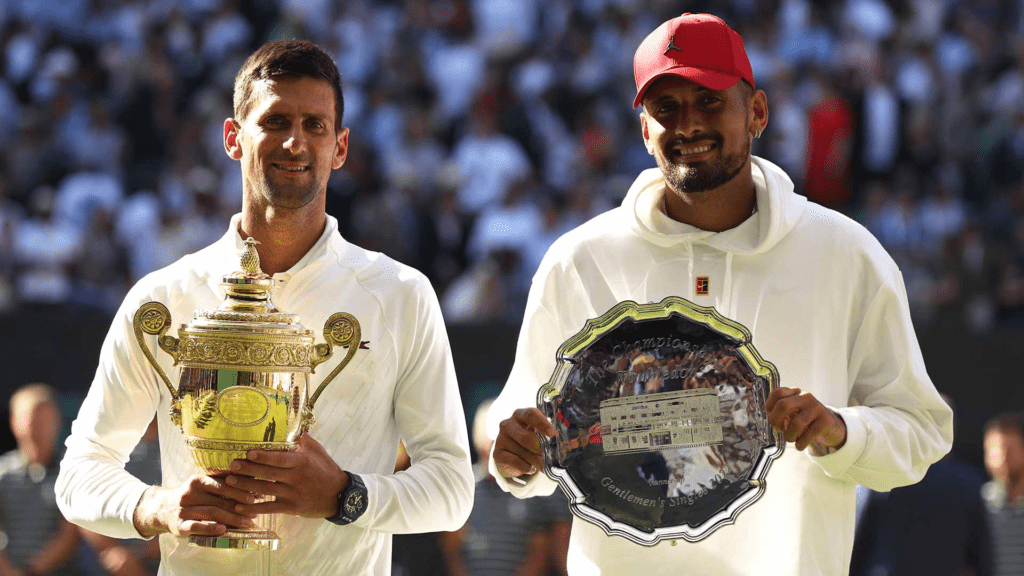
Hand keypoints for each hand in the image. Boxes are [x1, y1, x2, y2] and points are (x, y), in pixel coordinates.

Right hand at [133, 474, 257, 537]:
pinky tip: (223, 529)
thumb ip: (221, 482)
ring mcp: (184, 510)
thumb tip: (251, 479)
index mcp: (197, 481)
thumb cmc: (191, 496)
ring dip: (232, 518)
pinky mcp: (179, 525)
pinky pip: (196, 526)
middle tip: (255, 511)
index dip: (240, 490)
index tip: (255, 495)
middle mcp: (189, 494)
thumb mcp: (202, 484)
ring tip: (247, 522)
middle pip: (219, 500)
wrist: (161, 509)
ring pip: (211, 513)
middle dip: (240, 506)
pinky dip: (210, 528)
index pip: (222, 484)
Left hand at [227, 433, 346, 518]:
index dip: (263, 457)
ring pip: (265, 490)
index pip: (280, 458)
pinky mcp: (291, 507)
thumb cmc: (326, 470)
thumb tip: (291, 424)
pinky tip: (240, 506)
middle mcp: (296, 477)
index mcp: (302, 462)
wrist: (339, 496)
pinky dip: (254, 508)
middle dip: (248, 469)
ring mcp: (293, 494)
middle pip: (268, 473)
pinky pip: (269, 508)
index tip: (248, 453)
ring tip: (229, 482)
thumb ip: (303, 440)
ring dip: (246, 486)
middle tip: (232, 465)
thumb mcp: (318, 451)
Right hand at [493, 408, 555, 478]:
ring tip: (543, 464)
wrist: (512, 456)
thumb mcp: (539, 435)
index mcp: (521, 415)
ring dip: (535, 460)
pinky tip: (530, 468)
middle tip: (549, 455)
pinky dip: (526, 467)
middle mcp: (508, 424)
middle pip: (525, 436)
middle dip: (540, 448)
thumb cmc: (531, 441)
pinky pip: (515, 461)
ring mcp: (501, 438)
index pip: (531, 414)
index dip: (542, 423)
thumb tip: (572, 445)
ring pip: (522, 451)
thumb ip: (551, 436)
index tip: (553, 434)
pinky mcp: (497, 453)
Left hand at [767, 387, 846, 451]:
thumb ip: (782, 413)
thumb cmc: (808, 420)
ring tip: (790, 439)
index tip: (772, 417)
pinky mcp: (825, 421)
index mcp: (796, 394)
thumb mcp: (795, 412)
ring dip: (789, 436)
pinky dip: (800, 444)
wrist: (832, 428)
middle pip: (783, 405)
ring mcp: (816, 408)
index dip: (770, 406)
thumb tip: (773, 422)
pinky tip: (799, 445)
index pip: (778, 393)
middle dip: (776, 420)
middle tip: (778, 429)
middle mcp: (806, 398)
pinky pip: (808, 435)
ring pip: (796, 423)